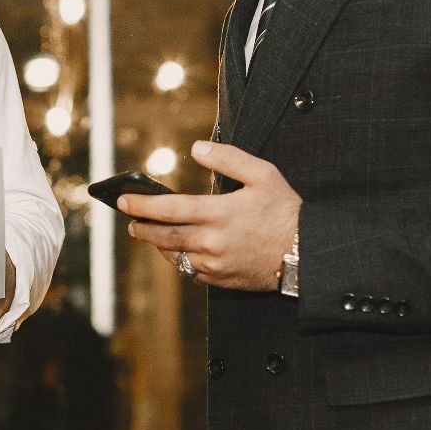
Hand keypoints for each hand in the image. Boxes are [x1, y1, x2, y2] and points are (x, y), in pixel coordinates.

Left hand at [118, 140, 299, 292]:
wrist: (306, 253)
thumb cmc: (285, 210)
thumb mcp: (263, 174)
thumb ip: (228, 159)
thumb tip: (196, 149)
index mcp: (218, 213)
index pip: (167, 208)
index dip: (141, 204)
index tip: (123, 201)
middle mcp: (212, 241)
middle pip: (163, 237)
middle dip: (142, 228)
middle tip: (131, 223)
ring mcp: (215, 264)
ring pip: (174, 256)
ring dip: (159, 245)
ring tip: (150, 235)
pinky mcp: (221, 280)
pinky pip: (192, 272)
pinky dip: (181, 260)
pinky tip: (180, 252)